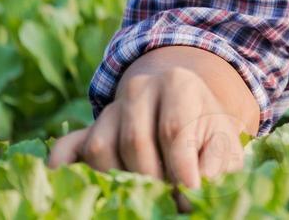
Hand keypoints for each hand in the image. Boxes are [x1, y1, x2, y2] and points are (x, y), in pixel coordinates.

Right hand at [46, 45, 260, 210]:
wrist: (185, 112)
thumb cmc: (207, 133)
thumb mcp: (224, 141)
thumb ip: (217, 164)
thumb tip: (197, 191)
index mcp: (178, 84)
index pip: (173, 130)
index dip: (180, 172)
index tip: (187, 202)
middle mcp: (139, 89)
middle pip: (135, 141)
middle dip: (151, 182)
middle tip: (166, 204)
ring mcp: (110, 110)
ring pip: (101, 149)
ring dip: (119, 181)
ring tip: (142, 198)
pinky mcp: (87, 130)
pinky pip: (68, 147)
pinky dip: (64, 168)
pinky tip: (72, 186)